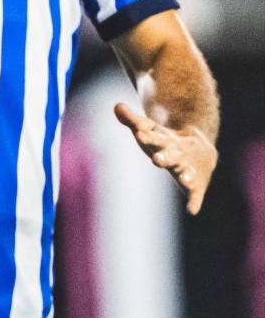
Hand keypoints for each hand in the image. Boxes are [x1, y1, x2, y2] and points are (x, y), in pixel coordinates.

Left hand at [114, 100, 215, 215]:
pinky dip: (195, 201)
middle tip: (156, 159)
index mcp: (165, 142)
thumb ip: (132, 120)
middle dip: (163, 157)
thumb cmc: (166, 142)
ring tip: (185, 179)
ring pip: (186, 172)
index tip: (138, 130)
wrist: (202, 151)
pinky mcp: (196, 184)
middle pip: (169, 155)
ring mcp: (188, 168)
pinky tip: (193, 211)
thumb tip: (116, 106)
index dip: (147, 134)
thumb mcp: (150, 131)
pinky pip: (195, 194)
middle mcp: (177, 154)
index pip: (154, 137)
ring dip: (186, 176)